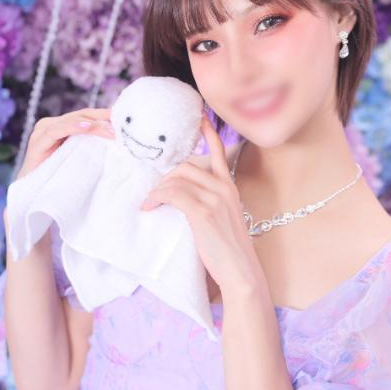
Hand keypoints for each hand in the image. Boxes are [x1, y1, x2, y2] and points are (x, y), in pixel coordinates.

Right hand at [16, 108, 115, 180]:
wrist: (33, 195)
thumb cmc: (59, 178)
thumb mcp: (80, 159)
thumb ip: (92, 147)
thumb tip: (118, 142)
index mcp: (62, 127)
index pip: (87, 116)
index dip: (105, 116)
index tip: (123, 119)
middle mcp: (51, 125)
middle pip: (82, 115)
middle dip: (102, 119)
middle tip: (120, 124)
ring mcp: (43, 131)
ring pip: (72, 120)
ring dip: (93, 124)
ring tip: (110, 129)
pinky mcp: (37, 142)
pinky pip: (57, 130)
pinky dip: (73, 127)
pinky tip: (87, 127)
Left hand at [140, 115, 259, 292]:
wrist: (241, 273)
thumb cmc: (229, 252)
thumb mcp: (223, 220)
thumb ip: (210, 203)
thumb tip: (184, 198)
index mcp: (230, 187)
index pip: (218, 153)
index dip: (208, 133)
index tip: (199, 116)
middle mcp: (224, 188)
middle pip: (186, 166)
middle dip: (166, 176)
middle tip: (155, 193)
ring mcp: (214, 199)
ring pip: (177, 178)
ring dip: (158, 189)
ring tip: (150, 202)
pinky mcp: (202, 212)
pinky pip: (172, 194)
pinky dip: (157, 198)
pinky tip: (150, 206)